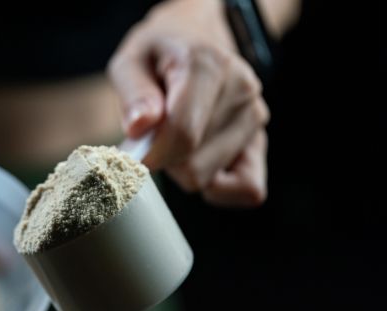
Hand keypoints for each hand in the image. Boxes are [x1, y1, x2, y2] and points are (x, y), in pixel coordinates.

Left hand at [109, 0, 269, 206]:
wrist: (195, 40)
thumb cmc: (158, 56)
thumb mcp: (131, 61)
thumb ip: (133, 93)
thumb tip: (140, 127)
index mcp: (207, 64)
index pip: (182, 135)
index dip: (150, 154)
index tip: (133, 152)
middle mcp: (241, 89)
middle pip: (192, 165)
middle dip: (164, 158)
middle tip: (156, 133)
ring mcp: (255, 116)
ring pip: (208, 178)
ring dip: (183, 167)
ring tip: (177, 135)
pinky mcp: (261, 141)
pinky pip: (248, 189)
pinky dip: (218, 188)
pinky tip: (198, 162)